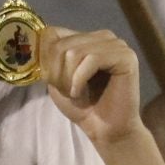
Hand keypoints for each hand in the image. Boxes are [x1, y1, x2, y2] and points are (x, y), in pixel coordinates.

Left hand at [37, 26, 142, 152]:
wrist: (105, 131)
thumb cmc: (81, 106)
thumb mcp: (56, 77)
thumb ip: (49, 56)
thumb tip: (37, 39)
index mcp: (87, 38)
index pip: (52, 33)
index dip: (45, 58)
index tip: (51, 80)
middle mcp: (103, 37)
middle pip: (62, 44)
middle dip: (57, 73)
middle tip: (67, 91)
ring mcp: (117, 45)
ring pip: (75, 52)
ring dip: (68, 79)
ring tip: (75, 93)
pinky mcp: (126, 57)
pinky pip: (92, 59)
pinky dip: (79, 80)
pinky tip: (81, 93)